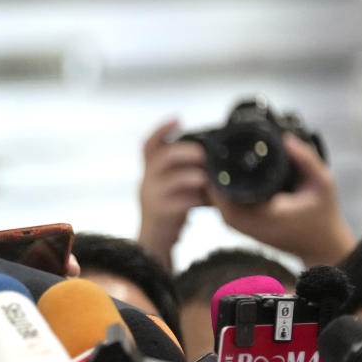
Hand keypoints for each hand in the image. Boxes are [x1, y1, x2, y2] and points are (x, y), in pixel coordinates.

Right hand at [137, 119, 208, 270]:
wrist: (154, 242)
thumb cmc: (169, 210)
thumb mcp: (170, 187)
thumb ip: (185, 172)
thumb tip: (213, 159)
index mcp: (150, 171)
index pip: (148, 145)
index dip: (162, 129)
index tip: (178, 118)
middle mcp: (147, 181)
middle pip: (162, 158)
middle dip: (186, 153)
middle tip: (204, 156)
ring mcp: (152, 198)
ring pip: (175, 180)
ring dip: (196, 177)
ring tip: (209, 180)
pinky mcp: (161, 214)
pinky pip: (182, 202)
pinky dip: (198, 199)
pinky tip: (207, 201)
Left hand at [207, 134, 355, 266]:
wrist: (322, 246)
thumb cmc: (323, 216)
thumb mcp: (322, 183)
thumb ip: (306, 160)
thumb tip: (285, 138)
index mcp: (260, 213)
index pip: (222, 189)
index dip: (219, 168)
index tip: (223, 150)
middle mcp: (243, 222)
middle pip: (212, 192)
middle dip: (215, 171)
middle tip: (221, 149)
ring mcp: (239, 227)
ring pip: (214, 198)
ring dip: (217, 180)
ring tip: (226, 158)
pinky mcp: (239, 227)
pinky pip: (222, 204)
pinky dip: (223, 190)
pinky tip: (231, 175)